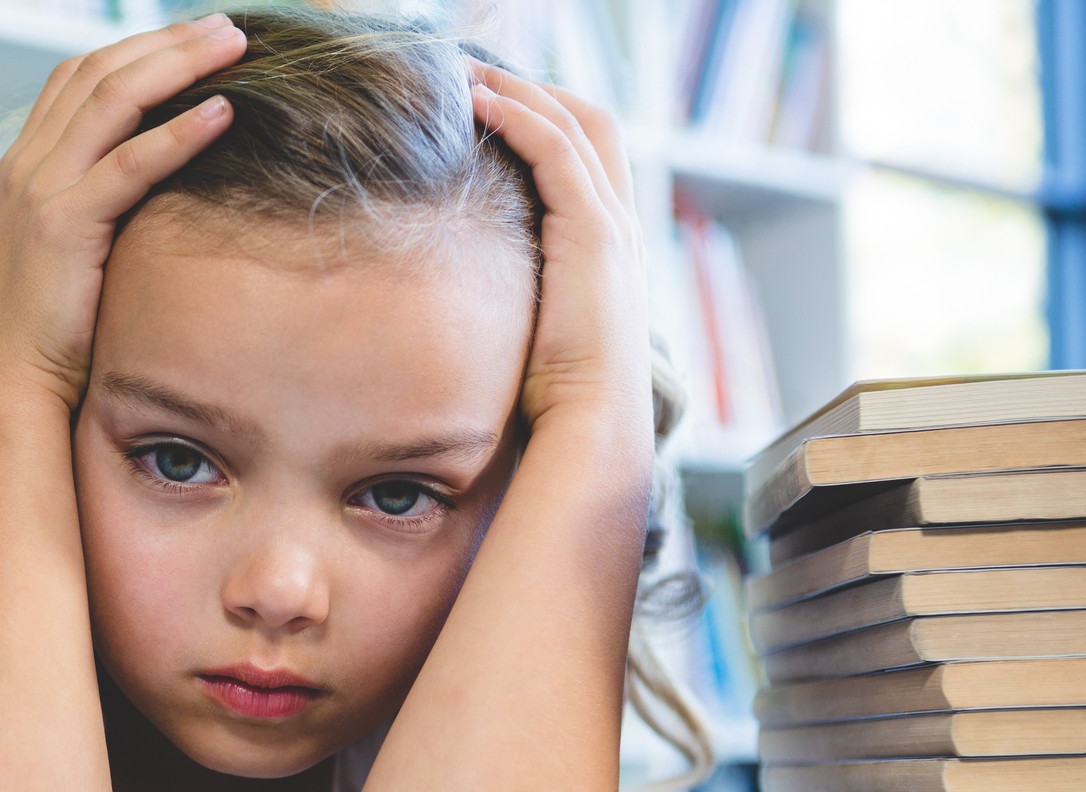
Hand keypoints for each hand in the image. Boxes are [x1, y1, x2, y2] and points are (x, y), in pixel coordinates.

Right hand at [0, 14, 246, 413]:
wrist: (0, 384)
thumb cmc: (44, 333)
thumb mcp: (68, 256)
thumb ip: (96, 213)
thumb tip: (153, 198)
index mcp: (26, 165)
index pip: (82, 76)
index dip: (140, 49)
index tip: (196, 37)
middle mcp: (28, 165)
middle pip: (102, 71)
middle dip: (168, 41)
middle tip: (230, 26)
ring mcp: (41, 190)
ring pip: (116, 99)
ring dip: (180, 65)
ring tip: (236, 46)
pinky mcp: (64, 226)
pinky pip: (129, 163)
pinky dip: (179, 134)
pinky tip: (224, 112)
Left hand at [467, 58, 651, 440]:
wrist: (592, 428)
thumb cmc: (558, 399)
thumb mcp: (536, 334)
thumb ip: (519, 302)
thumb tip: (469, 304)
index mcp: (611, 248)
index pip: (590, 154)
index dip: (545, 117)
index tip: (492, 102)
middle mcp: (621, 226)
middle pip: (591, 121)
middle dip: (535, 86)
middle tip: (475, 69)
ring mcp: (612, 226)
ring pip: (573, 124)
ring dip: (518, 89)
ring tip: (464, 73)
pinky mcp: (594, 234)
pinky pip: (556, 152)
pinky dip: (518, 117)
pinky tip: (477, 103)